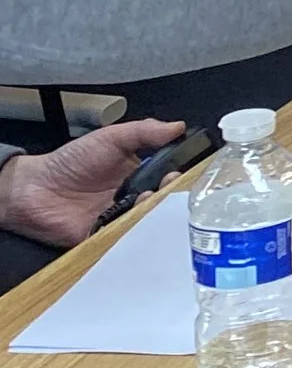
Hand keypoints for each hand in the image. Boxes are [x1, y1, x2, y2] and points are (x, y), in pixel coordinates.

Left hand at [0, 120, 185, 245]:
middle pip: (160, 202)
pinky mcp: (105, 238)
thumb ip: (144, 131)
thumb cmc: (70, 161)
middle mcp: (132, 197)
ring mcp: (119, 218)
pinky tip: (132, 225)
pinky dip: (130, 235)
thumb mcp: (110, 138)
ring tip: (146, 203)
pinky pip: (124, 240)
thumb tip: (178, 126)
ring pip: (145, 222)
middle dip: (167, 198)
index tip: (180, 175)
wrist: (35, 188)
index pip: (166, 178)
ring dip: (149, 214)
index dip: (177, 178)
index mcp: (137, 173)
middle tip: (167, 191)